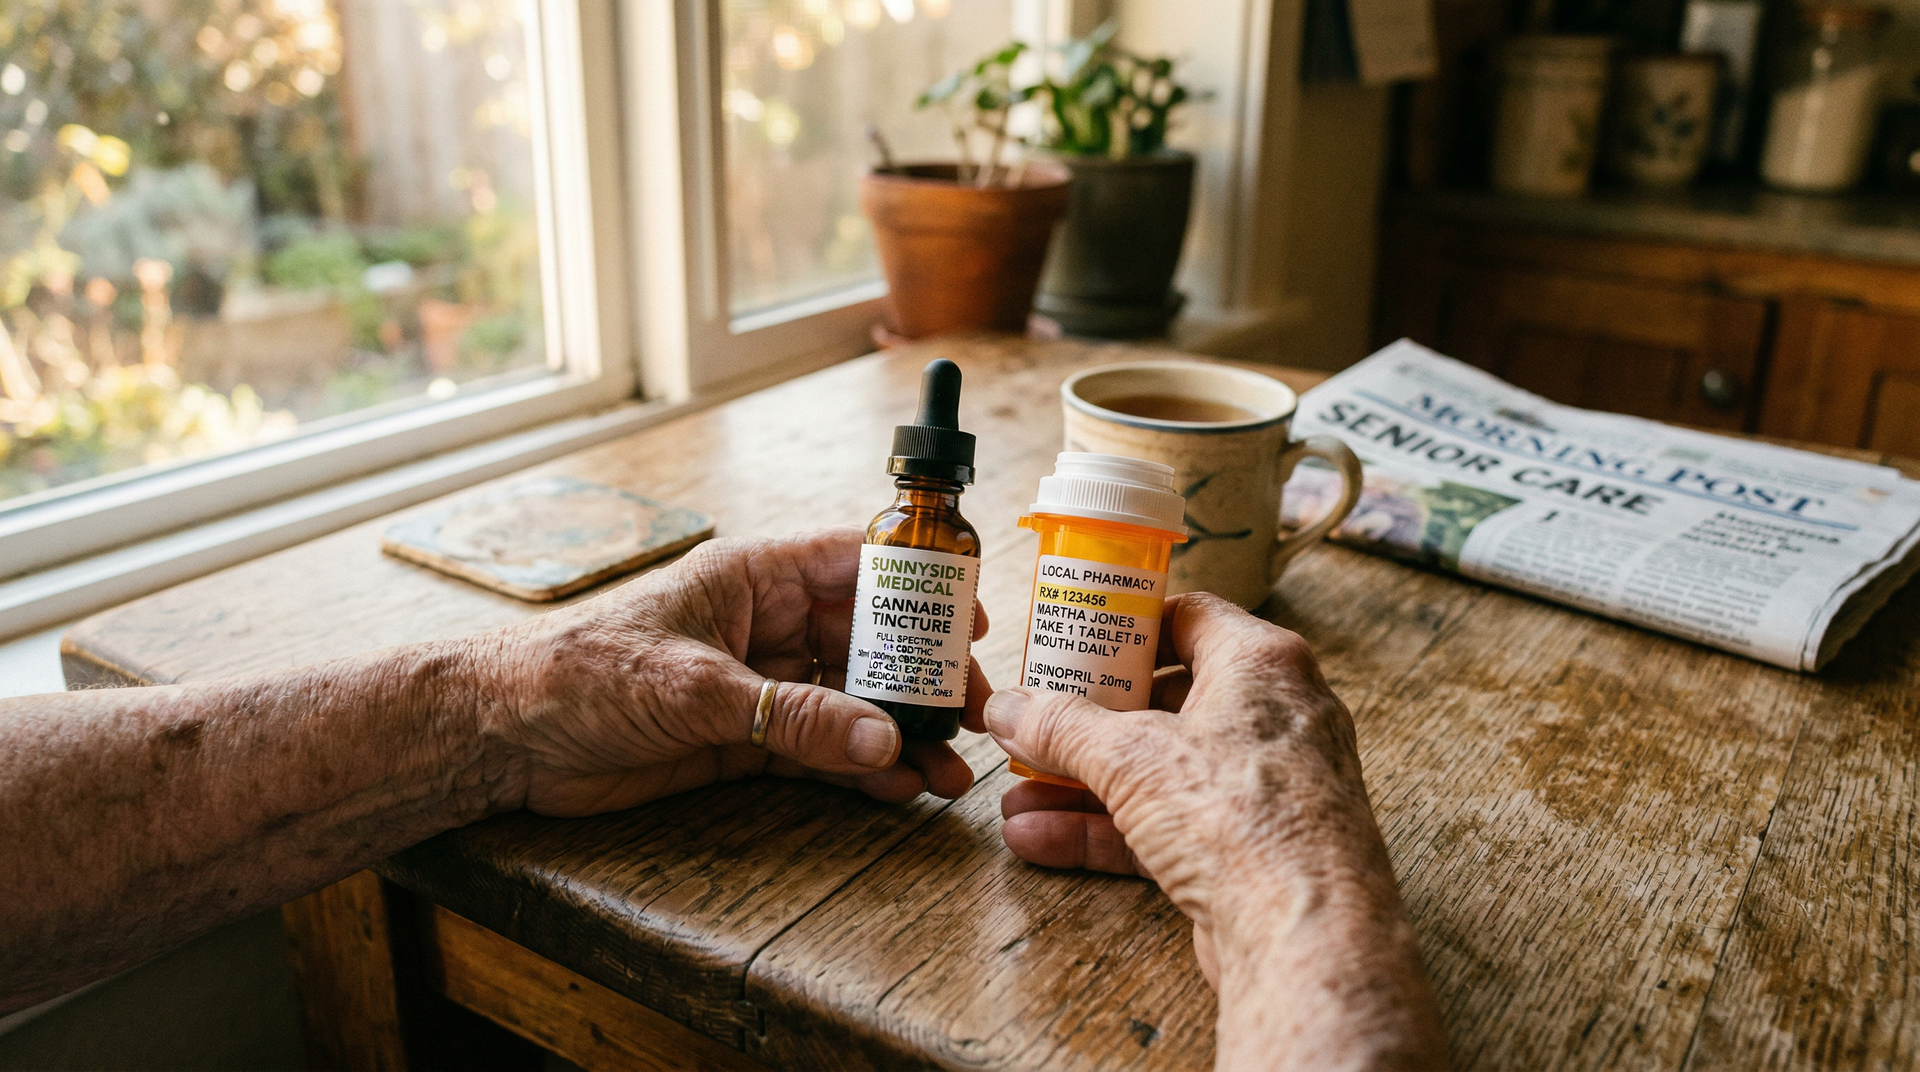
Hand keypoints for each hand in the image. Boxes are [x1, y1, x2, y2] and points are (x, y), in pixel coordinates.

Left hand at [486, 528, 988, 816]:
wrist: (508, 736)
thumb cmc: (582, 673)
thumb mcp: (694, 688)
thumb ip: (791, 715)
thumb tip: (883, 738)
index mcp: (754, 576)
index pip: (856, 563)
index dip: (919, 589)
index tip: (970, 621)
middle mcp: (767, 624)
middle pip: (868, 643)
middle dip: (923, 680)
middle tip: (975, 715)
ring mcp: (759, 684)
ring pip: (851, 704)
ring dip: (900, 736)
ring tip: (950, 774)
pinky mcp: (744, 740)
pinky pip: (819, 751)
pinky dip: (859, 771)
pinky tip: (898, 789)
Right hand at [984, 594, 1446, 1068]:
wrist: (1303, 935)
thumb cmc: (1247, 820)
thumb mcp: (1131, 756)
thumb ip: (1064, 727)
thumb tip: (1011, 709)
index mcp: (1261, 665)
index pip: (1188, 620)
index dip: (1125, 627)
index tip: (1072, 641)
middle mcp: (1272, 718)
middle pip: (1164, 702)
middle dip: (1088, 721)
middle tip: (1035, 720)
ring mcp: (1262, 789)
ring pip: (1159, 773)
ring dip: (1082, 784)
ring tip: (1015, 794)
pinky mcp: (1246, 851)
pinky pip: (1165, 827)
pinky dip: (1104, 831)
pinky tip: (1039, 838)